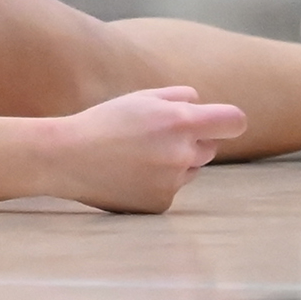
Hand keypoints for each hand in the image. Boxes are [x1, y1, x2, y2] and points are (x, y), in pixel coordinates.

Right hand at [39, 86, 246, 213]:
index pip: (233, 122)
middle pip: (210, 147)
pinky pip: (171, 188)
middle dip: (192, 140)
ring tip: (137, 154)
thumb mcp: (139, 98)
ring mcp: (173, 182)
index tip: (220, 123)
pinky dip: (157, 182)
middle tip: (155, 135)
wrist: (67, 157)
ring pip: (191, 169)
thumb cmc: (103, 122)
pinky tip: (129, 174)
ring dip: (175, 161)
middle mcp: (183, 154)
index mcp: (180, 122)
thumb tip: (200, 103)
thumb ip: (176, 96)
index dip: (228, 121)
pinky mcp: (162, 203)